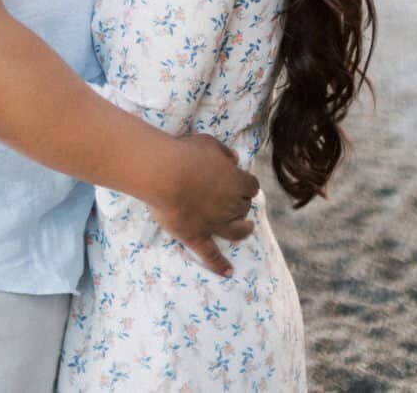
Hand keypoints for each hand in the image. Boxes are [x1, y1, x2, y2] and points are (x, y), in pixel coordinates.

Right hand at [150, 134, 259, 277]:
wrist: (165, 175)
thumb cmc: (186, 154)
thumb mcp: (208, 143)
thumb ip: (224, 152)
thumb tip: (235, 159)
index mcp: (237, 181)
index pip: (251, 185)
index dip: (247, 184)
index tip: (241, 182)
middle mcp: (231, 205)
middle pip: (244, 207)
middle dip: (242, 203)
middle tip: (236, 200)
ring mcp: (216, 223)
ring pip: (236, 231)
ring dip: (243, 230)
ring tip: (247, 230)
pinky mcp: (198, 237)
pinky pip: (212, 255)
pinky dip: (220, 265)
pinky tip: (228, 272)